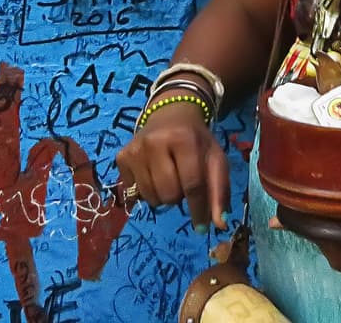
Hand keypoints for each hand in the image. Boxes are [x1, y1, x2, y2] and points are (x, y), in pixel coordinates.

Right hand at [116, 101, 229, 231]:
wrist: (171, 113)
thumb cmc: (196, 139)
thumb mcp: (214, 158)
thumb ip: (219, 191)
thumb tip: (219, 225)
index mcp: (184, 139)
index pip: (192, 184)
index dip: (198, 209)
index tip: (202, 226)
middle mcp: (155, 142)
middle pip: (169, 194)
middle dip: (179, 196)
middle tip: (182, 179)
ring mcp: (135, 149)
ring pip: (150, 197)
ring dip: (162, 195)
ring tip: (168, 176)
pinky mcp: (122, 156)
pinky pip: (133, 192)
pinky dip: (146, 190)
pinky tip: (152, 173)